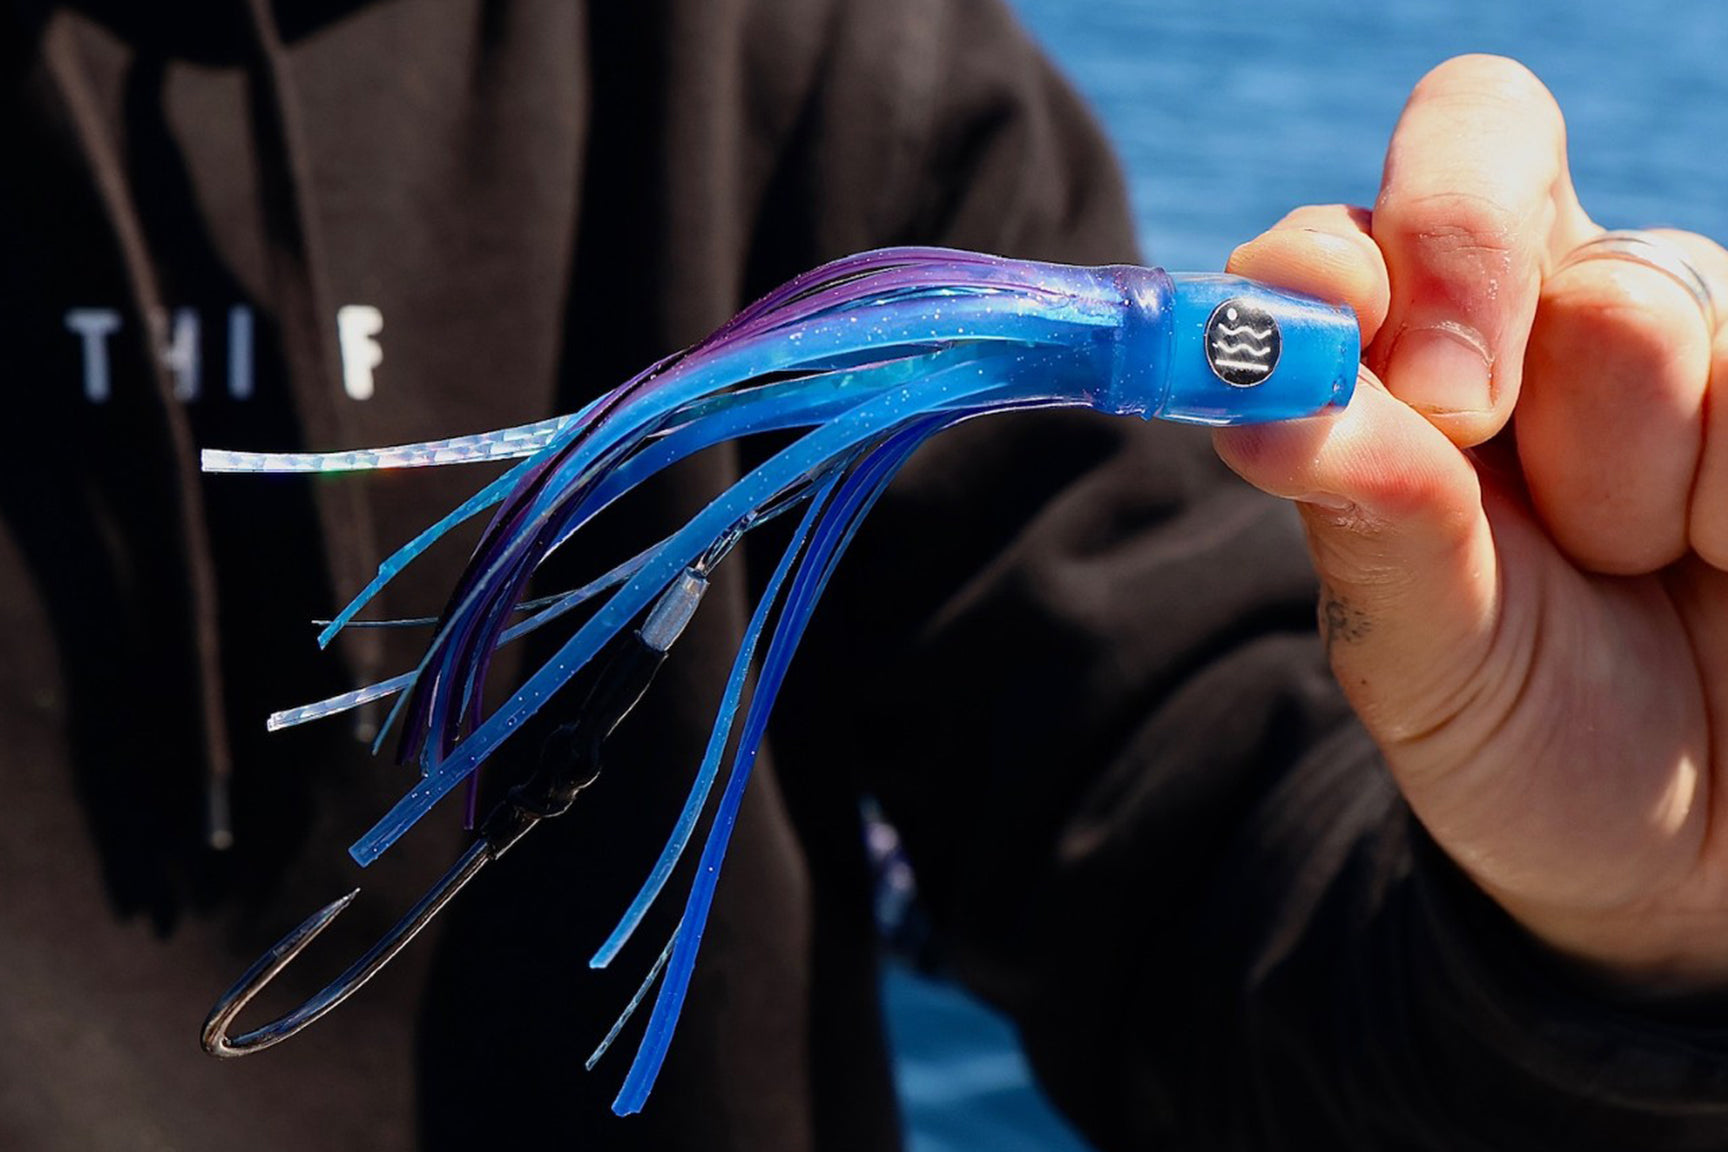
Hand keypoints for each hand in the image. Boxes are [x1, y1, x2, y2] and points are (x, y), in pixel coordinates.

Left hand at [1213, 55, 1727, 988]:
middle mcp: (1533, 304)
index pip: (1366, 208)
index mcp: (1402, 352)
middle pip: (1492, 171)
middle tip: (1473, 426)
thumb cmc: (1517, 727)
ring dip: (1630, 470)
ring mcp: (1680, 332)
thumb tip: (1260, 403)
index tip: (1360, 346)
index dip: (1361, 244)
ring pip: (1651, 296)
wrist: (1678, 846)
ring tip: (1632, 563)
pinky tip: (1721, 564)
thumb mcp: (1419, 649)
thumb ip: (1363, 516)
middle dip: (1478, 301)